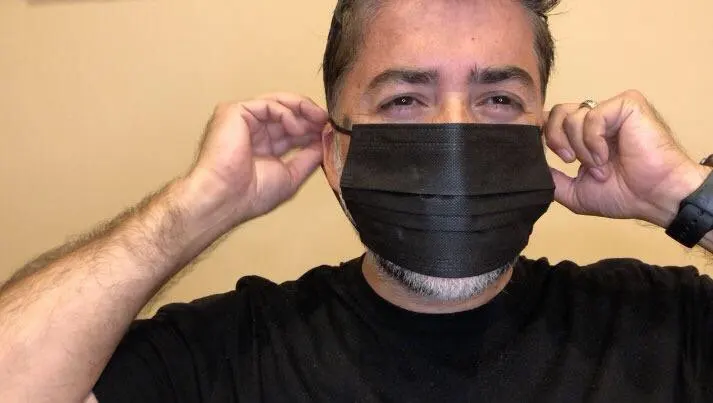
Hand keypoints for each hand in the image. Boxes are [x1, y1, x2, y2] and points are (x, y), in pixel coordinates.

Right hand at [186, 93, 326, 227]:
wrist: (226, 197)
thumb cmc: (252, 194)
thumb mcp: (291, 175)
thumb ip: (309, 157)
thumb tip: (325, 142)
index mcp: (261, 146)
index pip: (289, 130)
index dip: (310, 129)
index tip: (330, 131)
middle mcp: (251, 130)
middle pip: (285, 113)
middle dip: (309, 116)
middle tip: (328, 120)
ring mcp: (241, 119)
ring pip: (278, 103)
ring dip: (302, 110)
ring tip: (319, 120)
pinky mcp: (235, 111)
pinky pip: (268, 105)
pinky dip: (287, 113)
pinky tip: (297, 128)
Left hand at [544, 90, 709, 227]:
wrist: (655, 196)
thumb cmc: (625, 195)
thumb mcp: (575, 191)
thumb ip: (553, 178)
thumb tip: (531, 169)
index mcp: (585, 135)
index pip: (553, 121)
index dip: (545, 136)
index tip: (553, 158)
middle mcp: (597, 119)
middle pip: (555, 113)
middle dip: (556, 141)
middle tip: (571, 162)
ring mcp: (611, 110)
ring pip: (571, 116)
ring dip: (581, 149)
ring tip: (601, 166)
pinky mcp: (626, 104)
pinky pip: (592, 115)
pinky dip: (593, 141)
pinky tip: (607, 156)